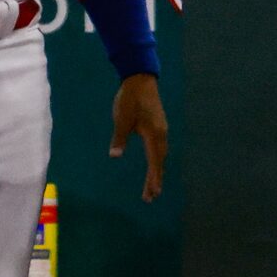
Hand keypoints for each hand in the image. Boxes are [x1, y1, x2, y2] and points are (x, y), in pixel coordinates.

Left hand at [110, 73, 167, 201]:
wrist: (141, 80)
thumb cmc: (130, 99)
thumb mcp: (121, 118)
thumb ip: (119, 138)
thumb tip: (114, 156)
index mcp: (153, 133)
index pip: (154, 160)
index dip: (153, 178)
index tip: (153, 193)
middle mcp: (161, 134)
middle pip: (160, 161)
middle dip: (155, 179)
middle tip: (151, 197)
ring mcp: (161, 130)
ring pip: (161, 155)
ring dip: (156, 171)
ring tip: (152, 187)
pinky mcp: (159, 127)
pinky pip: (159, 149)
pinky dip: (157, 161)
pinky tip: (154, 165)